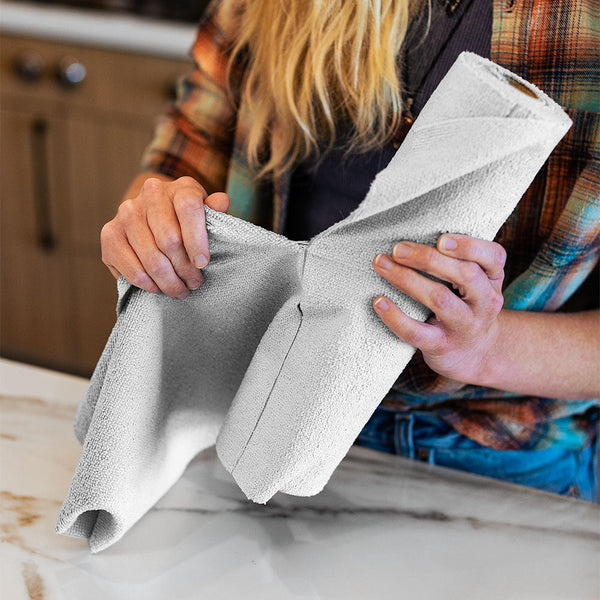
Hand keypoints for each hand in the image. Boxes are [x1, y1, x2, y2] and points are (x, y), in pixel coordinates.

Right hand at [101, 176, 229, 299]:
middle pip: (169, 239)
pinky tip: (158, 288)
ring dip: (168, 281)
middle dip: (184, 269)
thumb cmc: (189, 223)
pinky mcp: (110, 233)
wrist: (155, 219)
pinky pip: (130, 267)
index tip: (202, 264)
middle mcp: (151, 194)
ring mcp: (127, 212)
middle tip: (194, 284)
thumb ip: (215, 211)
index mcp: (181, 187)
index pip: (189, 208)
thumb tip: (221, 202)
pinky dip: (147, 283)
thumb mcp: (207, 216)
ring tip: (180, 291)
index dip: (197, 239)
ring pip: (151, 257)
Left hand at [371, 233, 506, 383]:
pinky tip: (379, 302)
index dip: (469, 246)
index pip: (494, 257)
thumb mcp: (475, 284)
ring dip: (408, 279)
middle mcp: (485, 302)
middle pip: (465, 274)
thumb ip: (457, 261)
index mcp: (492, 280)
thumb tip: (411, 237)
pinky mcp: (442, 346)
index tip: (441, 238)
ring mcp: (464, 326)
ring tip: (382, 265)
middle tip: (398, 248)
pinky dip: (395, 316)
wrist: (474, 355)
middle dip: (428, 258)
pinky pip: (416, 332)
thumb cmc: (465, 307)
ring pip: (440, 299)